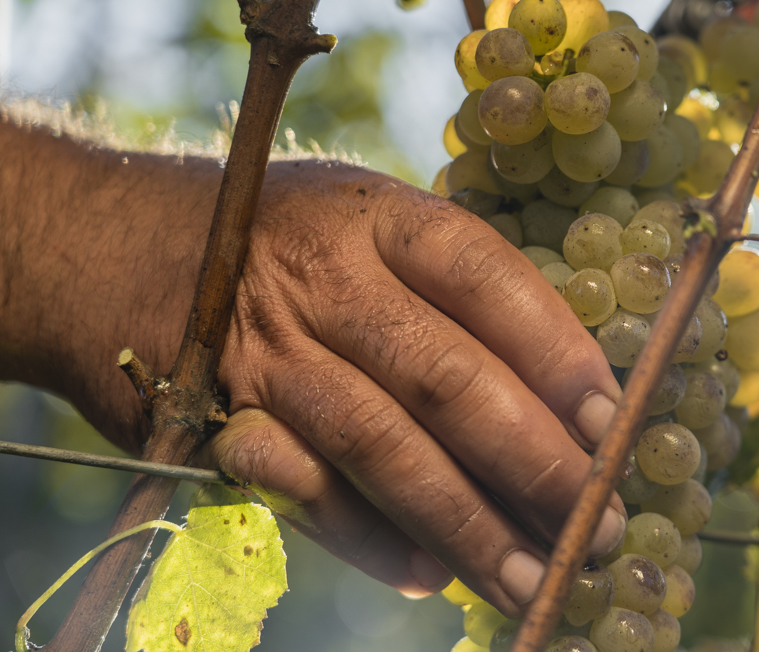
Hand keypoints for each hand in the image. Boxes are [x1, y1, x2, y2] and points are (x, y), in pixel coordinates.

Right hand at [0, 123, 625, 615]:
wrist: (110, 247)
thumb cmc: (277, 237)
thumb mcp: (364, 218)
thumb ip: (448, 285)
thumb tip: (560, 388)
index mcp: (377, 219)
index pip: (486, 277)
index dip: (557, 351)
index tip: (610, 421)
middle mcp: (324, 281)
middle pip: (445, 377)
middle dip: (532, 461)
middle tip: (597, 522)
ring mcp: (268, 355)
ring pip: (382, 446)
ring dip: (466, 524)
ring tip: (533, 577)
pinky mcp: (217, 420)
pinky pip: (306, 492)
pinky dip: (371, 541)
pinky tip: (429, 577)